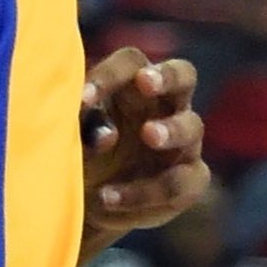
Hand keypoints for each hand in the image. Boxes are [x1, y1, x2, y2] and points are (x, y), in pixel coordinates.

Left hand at [78, 47, 207, 263]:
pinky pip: (182, 181)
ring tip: (148, 135)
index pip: (131, 63)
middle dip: (166, 76)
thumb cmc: (84, 154)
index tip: (83, 98)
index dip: (111, 74)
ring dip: (170, 129)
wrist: (91, 203)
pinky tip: (110, 198)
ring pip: (192, 125)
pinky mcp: (189, 180)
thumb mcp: (73, 139)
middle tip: (145, 82)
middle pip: (183, 74)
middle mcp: (165, 107)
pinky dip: (147, 191)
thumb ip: (85, 130)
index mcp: (133, 86)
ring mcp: (183, 143)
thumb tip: (105, 135)